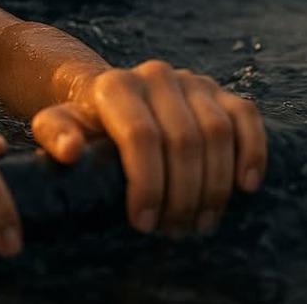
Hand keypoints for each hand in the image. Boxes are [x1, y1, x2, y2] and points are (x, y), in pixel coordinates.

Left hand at [30, 60, 266, 237]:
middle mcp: (156, 76)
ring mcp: (193, 82)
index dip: (147, 184)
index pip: (141, 137)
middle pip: (183, 141)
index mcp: (116, 86)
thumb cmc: (86, 123)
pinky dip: (252, 153)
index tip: (143, 223)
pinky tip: (244, 187)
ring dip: (215, 186)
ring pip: (217, 135)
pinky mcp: (221, 91)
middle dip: (182, 194)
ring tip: (201, 222)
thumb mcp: (58, 125)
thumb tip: (71, 151)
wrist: (112, 98)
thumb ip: (54, 134)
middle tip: (176, 231)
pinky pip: (246, 119)